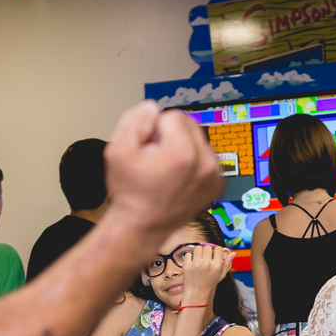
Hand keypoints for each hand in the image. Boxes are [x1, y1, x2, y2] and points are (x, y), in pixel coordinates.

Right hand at [103, 101, 223, 235]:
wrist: (142, 227)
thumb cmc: (129, 191)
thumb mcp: (118, 150)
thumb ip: (134, 120)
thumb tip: (153, 108)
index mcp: (184, 152)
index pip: (173, 115)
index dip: (155, 129)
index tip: (147, 150)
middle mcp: (206, 163)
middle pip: (190, 125)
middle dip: (171, 136)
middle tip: (156, 159)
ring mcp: (215, 175)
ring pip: (198, 140)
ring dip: (183, 147)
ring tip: (166, 170)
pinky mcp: (218, 184)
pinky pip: (206, 157)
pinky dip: (193, 161)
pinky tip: (178, 177)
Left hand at [180, 244, 232, 304]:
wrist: (197, 293)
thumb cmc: (210, 283)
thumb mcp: (221, 275)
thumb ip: (227, 263)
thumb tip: (233, 253)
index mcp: (217, 266)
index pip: (218, 248)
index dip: (216, 251)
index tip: (214, 255)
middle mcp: (207, 264)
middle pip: (207, 247)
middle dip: (206, 251)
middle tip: (205, 257)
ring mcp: (196, 264)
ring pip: (197, 248)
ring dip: (198, 252)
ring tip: (198, 259)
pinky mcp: (187, 266)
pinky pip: (188, 254)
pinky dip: (189, 257)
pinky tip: (192, 263)